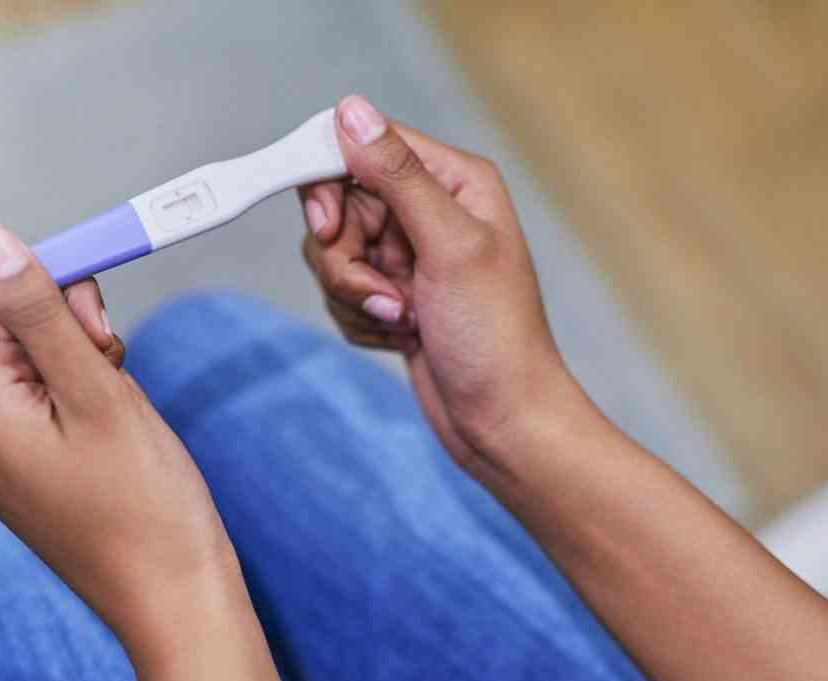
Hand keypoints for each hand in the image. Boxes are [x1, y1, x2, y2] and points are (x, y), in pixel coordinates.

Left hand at [0, 223, 232, 641]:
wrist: (172, 599)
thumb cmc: (144, 503)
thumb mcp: (97, 392)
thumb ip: (41, 313)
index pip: (1, 307)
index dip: (59, 302)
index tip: (108, 331)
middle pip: (16, 337)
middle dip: (76, 342)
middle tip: (119, 384)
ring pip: (38, 372)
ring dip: (87, 374)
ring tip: (122, 423)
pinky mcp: (23, 477)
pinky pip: (46, 410)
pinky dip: (85, 406)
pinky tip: (115, 441)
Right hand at [299, 95, 581, 476]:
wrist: (500, 422)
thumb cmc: (494, 338)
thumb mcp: (449, 246)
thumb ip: (397, 176)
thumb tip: (351, 111)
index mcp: (452, 180)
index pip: (364, 146)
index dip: (330, 184)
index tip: (327, 227)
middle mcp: (428, 209)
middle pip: (338, 204)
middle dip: (346, 258)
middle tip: (386, 293)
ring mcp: (407, 254)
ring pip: (332, 252)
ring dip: (355, 295)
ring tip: (402, 319)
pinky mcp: (390, 293)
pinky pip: (340, 290)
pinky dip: (360, 318)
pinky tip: (401, 336)